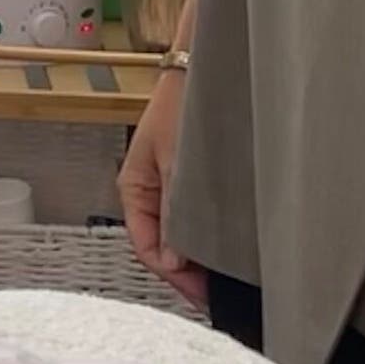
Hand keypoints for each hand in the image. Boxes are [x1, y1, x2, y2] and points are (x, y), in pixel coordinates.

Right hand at [115, 69, 208, 306]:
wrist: (207, 68)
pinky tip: (230, 247)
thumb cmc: (184, 103)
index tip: (201, 295)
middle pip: (163, 246)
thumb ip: (174, 213)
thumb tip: (173, 260)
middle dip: (188, 272)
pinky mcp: (194, 182)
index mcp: (135, 189)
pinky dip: (210, 238)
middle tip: (218, 294)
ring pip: (181, 235)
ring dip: (200, 257)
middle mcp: (151, 192)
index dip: (174, 277)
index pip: (147, 248)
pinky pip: (196, 220)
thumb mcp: (177, 163)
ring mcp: (172, 188)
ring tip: (226, 277)